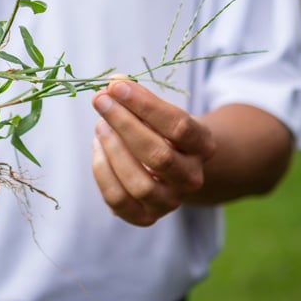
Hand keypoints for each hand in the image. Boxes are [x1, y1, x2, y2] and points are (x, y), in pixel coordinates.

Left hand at [91, 79, 215, 225]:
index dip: (144, 104)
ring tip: (100, 125)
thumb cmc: (161, 130)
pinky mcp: (145, 217)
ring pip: (140, 183)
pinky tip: (98, 148)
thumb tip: (112, 84)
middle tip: (100, 100)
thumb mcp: (157, 110)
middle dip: (124, 124)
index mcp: (203, 145)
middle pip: (158, 156)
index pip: (178, 125)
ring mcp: (170, 201)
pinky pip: (119, 200)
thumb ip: (136, 96)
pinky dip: (102, 172)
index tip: (116, 86)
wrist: (173, 167)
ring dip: (113, 150)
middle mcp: (191, 177)